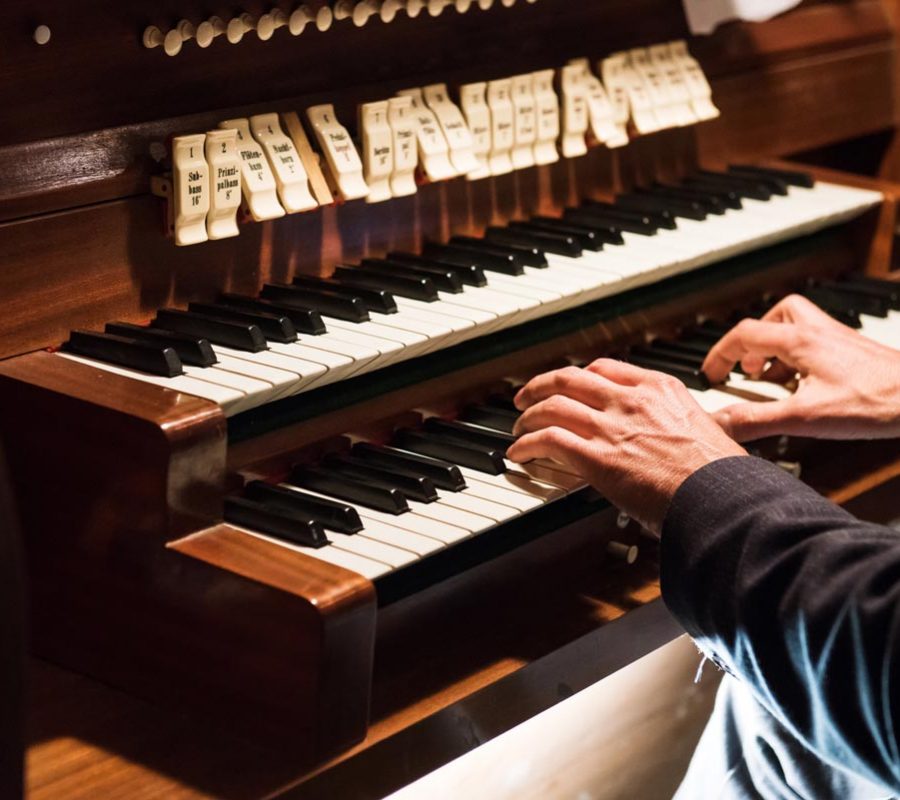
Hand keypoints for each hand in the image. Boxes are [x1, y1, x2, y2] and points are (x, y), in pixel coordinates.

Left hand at [508, 360, 745, 532]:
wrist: (722, 497)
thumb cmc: (721, 474)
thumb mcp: (709, 429)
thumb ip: (684, 424)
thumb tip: (683, 436)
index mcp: (660, 389)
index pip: (605, 368)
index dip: (578, 376)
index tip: (569, 385)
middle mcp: (632, 400)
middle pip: (570, 378)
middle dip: (541, 386)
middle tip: (526, 397)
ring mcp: (612, 427)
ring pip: (552, 405)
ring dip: (528, 416)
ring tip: (518, 427)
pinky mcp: (598, 458)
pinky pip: (548, 440)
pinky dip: (526, 444)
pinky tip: (519, 453)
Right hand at [702, 295, 899, 440]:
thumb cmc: (876, 401)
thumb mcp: (804, 417)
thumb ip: (756, 420)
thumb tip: (719, 423)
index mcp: (800, 341)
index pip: (744, 334)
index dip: (720, 354)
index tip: (712, 374)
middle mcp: (819, 333)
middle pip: (774, 317)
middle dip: (752, 340)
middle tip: (746, 367)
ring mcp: (839, 340)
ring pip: (798, 325)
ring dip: (778, 346)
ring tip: (774, 376)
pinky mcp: (855, 352)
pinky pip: (818, 343)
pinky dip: (802, 357)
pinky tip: (807, 384)